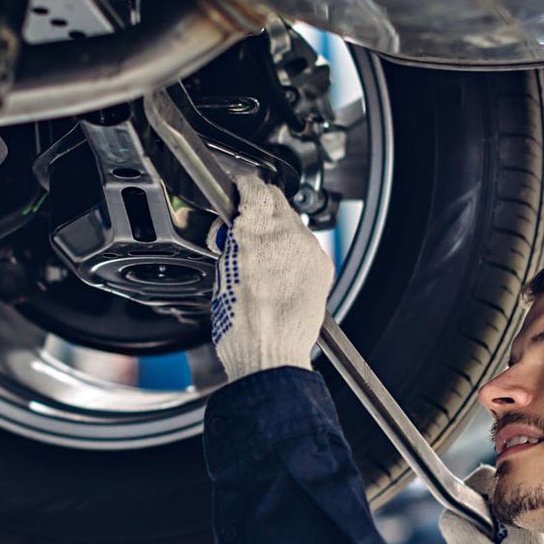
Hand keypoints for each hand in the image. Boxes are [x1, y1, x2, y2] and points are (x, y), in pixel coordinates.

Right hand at [207, 174, 334, 379]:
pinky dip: (292, 250)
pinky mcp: (322, 266)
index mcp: (255, 233)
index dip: (243, 188)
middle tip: (242, 229)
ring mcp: (308, 250)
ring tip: (260, 258)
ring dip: (276, 230)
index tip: (237, 192)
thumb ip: (232, 242)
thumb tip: (233, 230)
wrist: (270, 355)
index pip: (254, 187)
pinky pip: (306, 245)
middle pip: (276, 200)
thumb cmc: (242, 327)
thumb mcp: (221, 273)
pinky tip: (279, 271)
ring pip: (292, 222)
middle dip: (258, 208)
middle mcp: (287, 236)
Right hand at [437, 466, 543, 543]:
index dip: (461, 501)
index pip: (480, 480)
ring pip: (465, 530)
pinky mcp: (501, 543)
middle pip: (466, 509)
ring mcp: (506, 529)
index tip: (463, 535)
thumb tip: (446, 516)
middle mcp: (513, 515)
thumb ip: (466, 540)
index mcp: (518, 513)